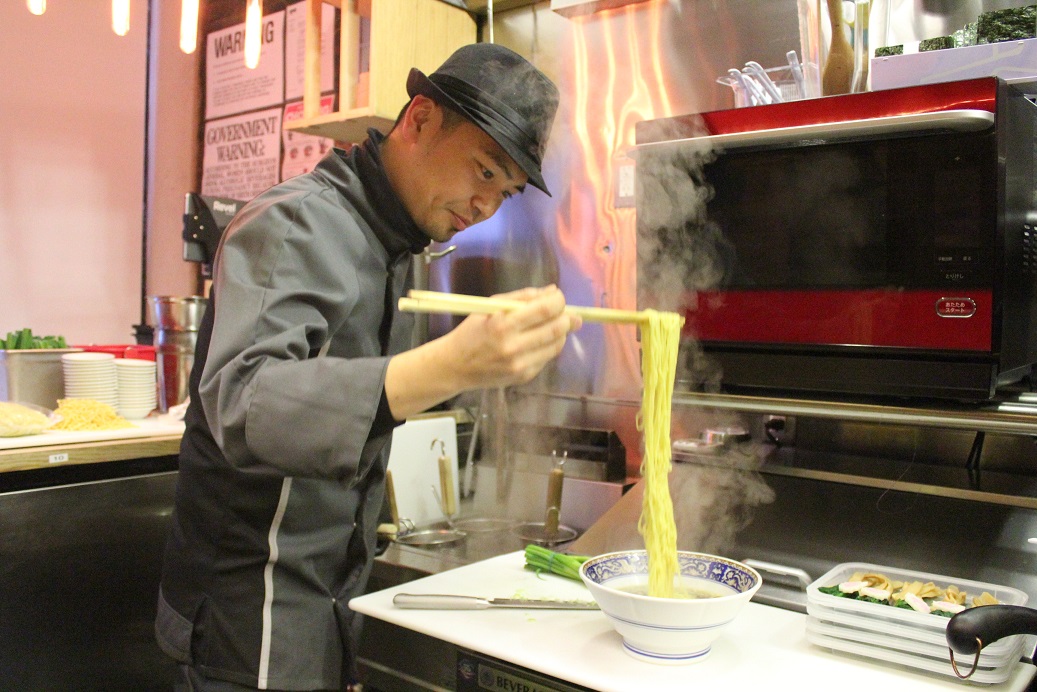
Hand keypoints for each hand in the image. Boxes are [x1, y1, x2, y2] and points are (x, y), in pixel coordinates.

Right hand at [446, 285, 582, 389]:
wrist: (455, 366)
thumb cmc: (472, 331)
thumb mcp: (491, 306)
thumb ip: (523, 297)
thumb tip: (552, 291)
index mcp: (503, 325)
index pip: (545, 310)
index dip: (559, 300)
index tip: (558, 297)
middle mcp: (514, 347)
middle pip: (557, 329)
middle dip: (567, 317)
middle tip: (566, 312)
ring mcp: (520, 365)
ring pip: (557, 345)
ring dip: (561, 333)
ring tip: (553, 325)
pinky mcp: (524, 377)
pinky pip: (547, 358)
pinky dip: (549, 346)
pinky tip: (539, 341)